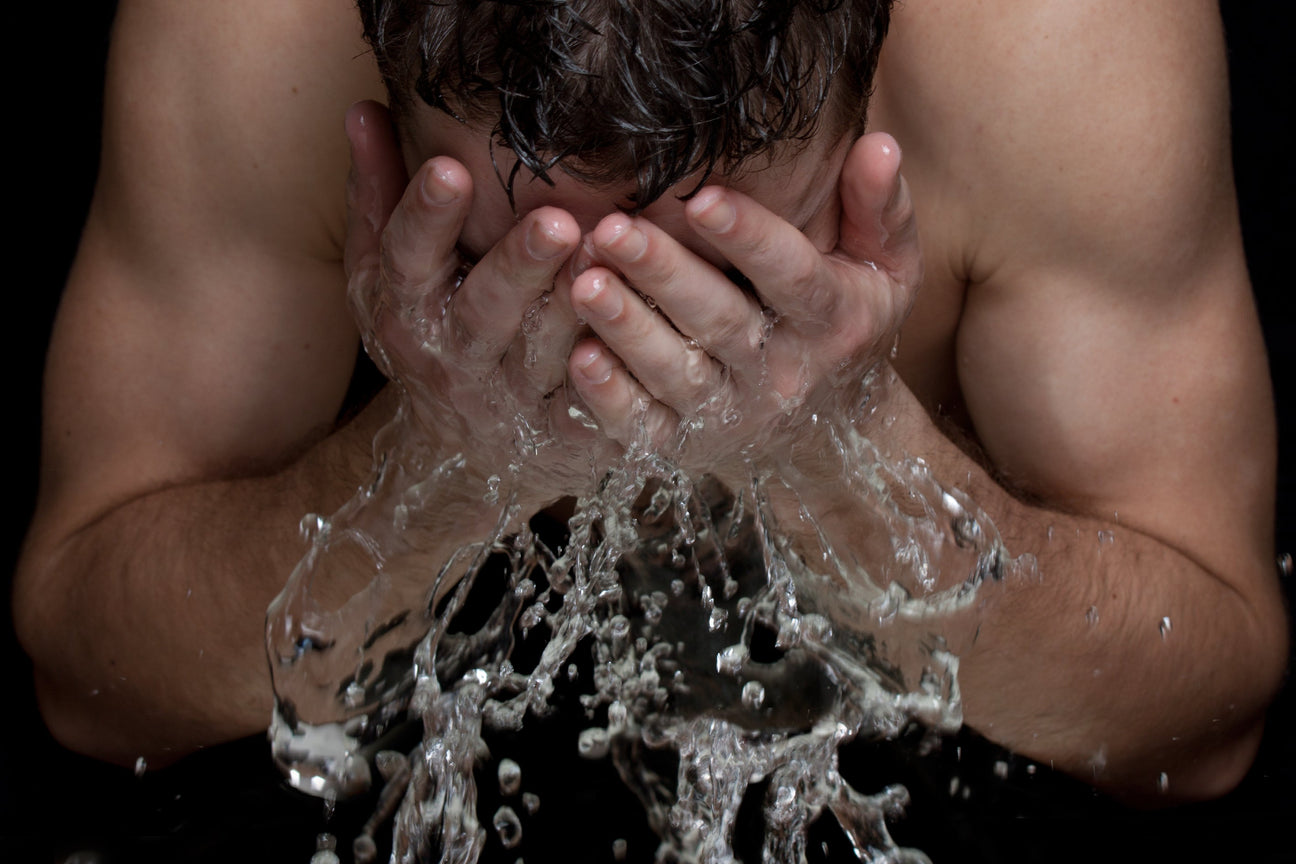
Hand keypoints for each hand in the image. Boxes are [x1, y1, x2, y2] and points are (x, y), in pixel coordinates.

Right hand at [344, 101, 614, 511]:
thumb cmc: (433, 334)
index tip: (449, 168)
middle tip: (554, 221)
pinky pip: (590, 411)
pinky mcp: (562, 435)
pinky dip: (611, 383)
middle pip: (485, 312)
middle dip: (518, 267)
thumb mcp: (389, 276)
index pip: (409, 260)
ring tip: (606, 258)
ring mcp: (511, 402)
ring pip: (545, 358)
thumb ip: (380, 197)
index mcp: (408, 312)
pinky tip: (634, 339)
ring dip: (576, 312)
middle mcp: (456, 360)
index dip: (425, 217)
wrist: (465, 452)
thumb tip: (363, 110)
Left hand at [563, 133, 920, 481]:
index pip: (793, 275)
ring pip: (676, 372)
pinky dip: (609, 399)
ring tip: (584, 281)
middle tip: (613, 229)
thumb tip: (880, 146)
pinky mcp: (686, 443)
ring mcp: (730, 414)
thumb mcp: (885, 267)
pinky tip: (578, 357)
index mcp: (831, 320)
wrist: (832, 433)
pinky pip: (645, 427)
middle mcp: (781, 372)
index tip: (705, 197)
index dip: (750, 237)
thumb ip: (881, 208)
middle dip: (664, 274)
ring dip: (627, 328)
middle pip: (720, 321)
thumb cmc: (846, 320)